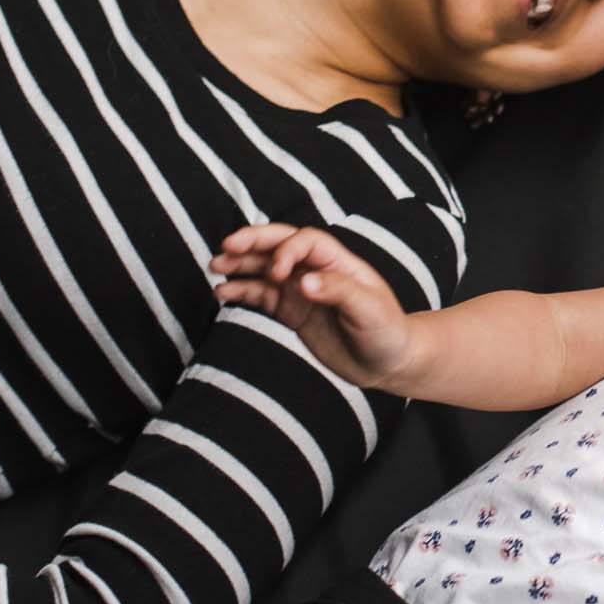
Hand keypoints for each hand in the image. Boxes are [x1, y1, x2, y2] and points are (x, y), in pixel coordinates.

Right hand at [211, 224, 414, 390]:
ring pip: (264, 269)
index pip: (306, 241)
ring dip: (240, 265)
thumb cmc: (387, 332)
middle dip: (252, 242)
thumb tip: (303, 281)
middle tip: (225, 246)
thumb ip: (339, 291)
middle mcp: (317, 270)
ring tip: (215, 267)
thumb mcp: (370, 310)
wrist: (388, 362)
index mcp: (339, 262)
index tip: (278, 274)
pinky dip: (240, 291)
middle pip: (279, 244)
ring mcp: (302, 290)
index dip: (287, 250)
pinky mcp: (292, 311)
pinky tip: (221, 293)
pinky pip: (261, 296)